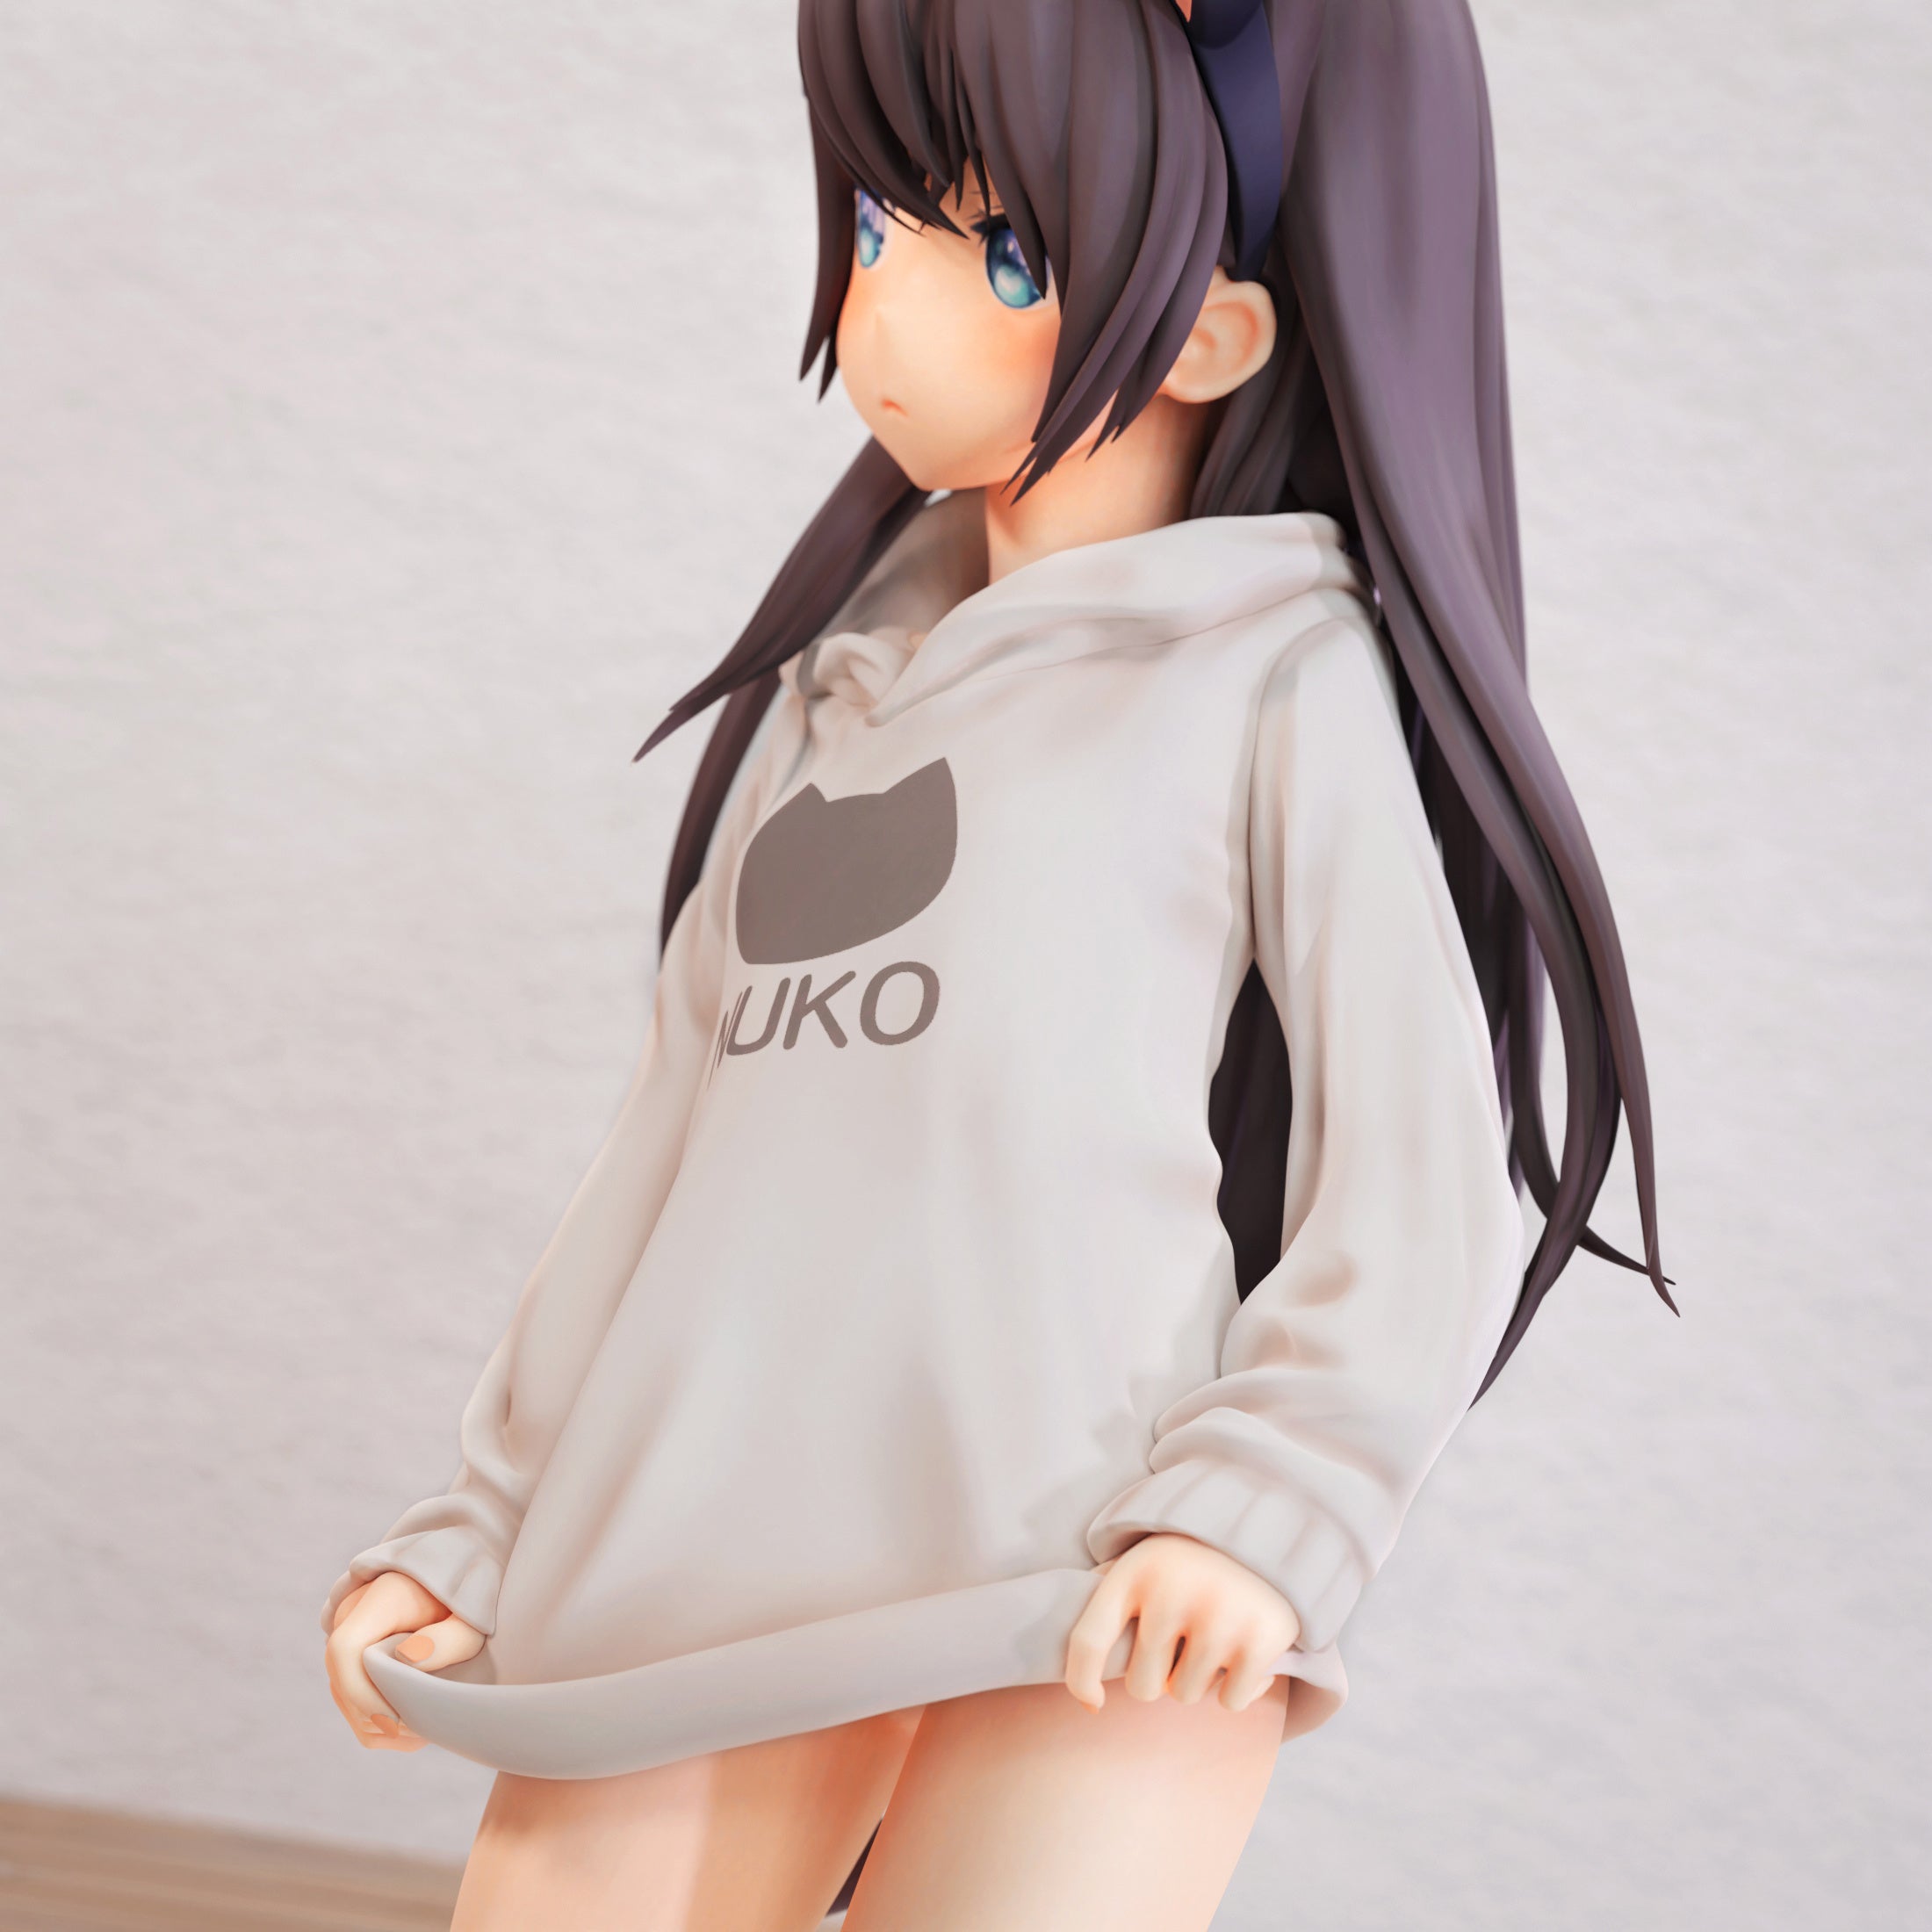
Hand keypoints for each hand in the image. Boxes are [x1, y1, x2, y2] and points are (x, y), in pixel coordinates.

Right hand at [324, 1571, 483, 1750]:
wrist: (456, 1580)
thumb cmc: (466, 1602)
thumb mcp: (472, 1617)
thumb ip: (448, 1638)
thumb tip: (407, 1660)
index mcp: (377, 1601)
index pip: (345, 1650)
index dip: (363, 1693)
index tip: (398, 1717)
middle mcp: (350, 1618)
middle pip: (342, 1681)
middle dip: (376, 1717)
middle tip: (420, 1733)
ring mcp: (345, 1637)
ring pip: (343, 1696)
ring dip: (376, 1724)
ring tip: (421, 1732)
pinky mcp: (349, 1657)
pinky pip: (349, 1697)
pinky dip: (375, 1721)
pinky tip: (410, 1729)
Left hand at [1063, 1532, 1299, 1714]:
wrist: (1266, 1529)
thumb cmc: (1190, 1564)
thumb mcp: (1143, 1564)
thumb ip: (1109, 1607)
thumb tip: (1086, 1697)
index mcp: (1134, 1571)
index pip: (1088, 1641)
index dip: (1081, 1681)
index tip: (1094, 1703)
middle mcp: (1171, 1591)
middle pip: (1142, 1686)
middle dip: (1159, 1677)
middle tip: (1180, 1643)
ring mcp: (1218, 1615)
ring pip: (1186, 1695)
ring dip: (1198, 1678)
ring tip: (1214, 1634)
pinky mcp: (1260, 1639)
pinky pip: (1231, 1702)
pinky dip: (1238, 1687)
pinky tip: (1245, 1648)